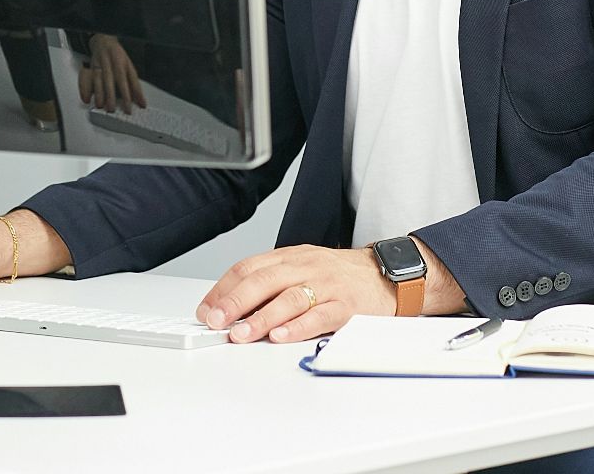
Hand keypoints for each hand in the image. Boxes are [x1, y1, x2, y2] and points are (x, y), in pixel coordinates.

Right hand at [78, 33, 144, 113]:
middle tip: (113, 108)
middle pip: (113, 80)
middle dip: (112, 95)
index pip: (130, 79)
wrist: (104, 41)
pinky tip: (87, 99)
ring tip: (101, 105)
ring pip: (99, 80)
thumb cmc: (118, 56)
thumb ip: (135, 85)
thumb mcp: (129, 67)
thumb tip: (141, 102)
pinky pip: (89, 79)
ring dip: (99, 93)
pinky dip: (86, 89)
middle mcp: (113, 63)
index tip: (134, 106)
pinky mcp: (92, 67)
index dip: (133, 93)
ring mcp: (101, 64)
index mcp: (124, 64)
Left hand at [193, 245, 395, 344]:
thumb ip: (271, 285)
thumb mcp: (302, 268)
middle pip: (264, 280)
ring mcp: (327, 285)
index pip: (248, 267)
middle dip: (235, 302)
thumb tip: (232, 310)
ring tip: (241, 334)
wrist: (387, 274)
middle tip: (216, 321)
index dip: (223, 289)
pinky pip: (321, 315)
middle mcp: (306, 267)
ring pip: (290, 298)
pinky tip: (281, 336)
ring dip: (261, 317)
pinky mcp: (347, 306)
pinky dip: (298, 327)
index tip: (206, 310)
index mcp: (290, 257)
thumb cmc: (340, 276)